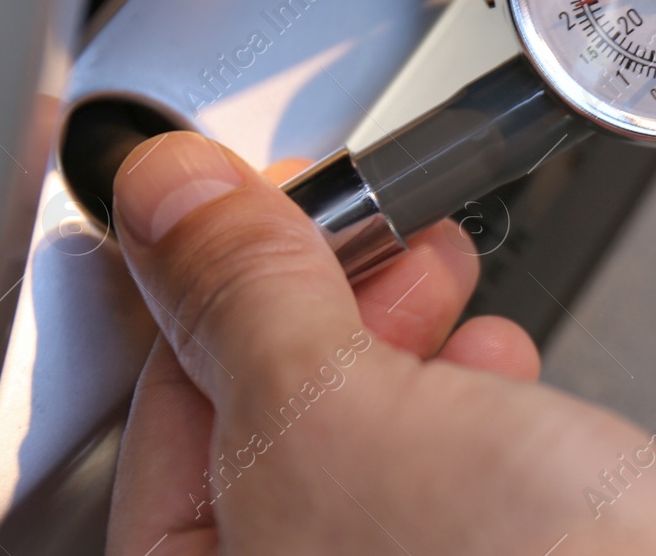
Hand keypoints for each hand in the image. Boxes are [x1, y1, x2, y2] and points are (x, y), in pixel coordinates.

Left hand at [107, 132, 655, 554]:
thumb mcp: (339, 415)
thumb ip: (244, 296)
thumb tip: (169, 195)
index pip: (158, 407)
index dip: (208, 280)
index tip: (256, 199)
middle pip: (260, 413)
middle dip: (324, 296)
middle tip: (363, 222)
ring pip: (358, 429)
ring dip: (400, 330)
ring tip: (442, 273)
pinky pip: (437, 460)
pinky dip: (462, 390)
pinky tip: (497, 360)